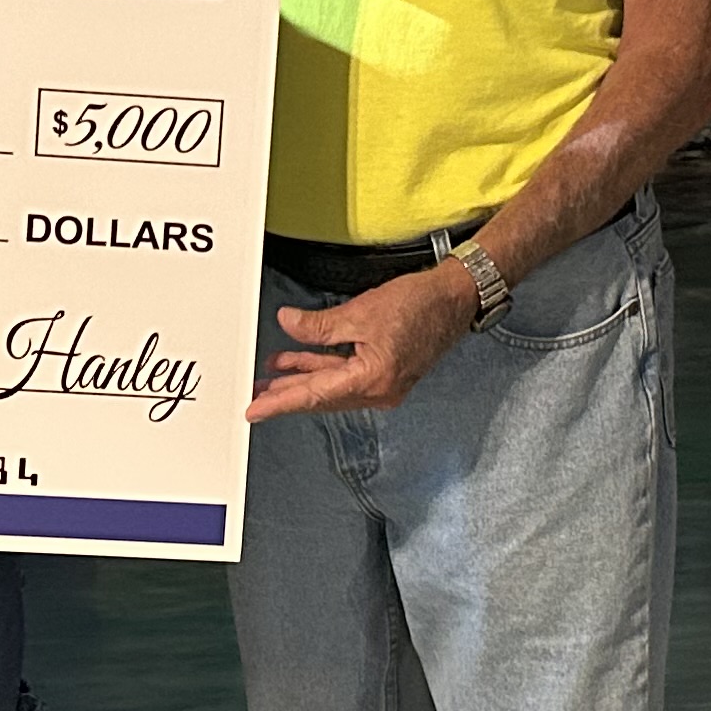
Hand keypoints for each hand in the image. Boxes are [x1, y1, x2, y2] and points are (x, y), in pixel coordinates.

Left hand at [247, 264, 474, 420]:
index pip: (315, 395)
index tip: (255, 410)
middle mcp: (379, 392)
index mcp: (372, 380)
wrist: (455, 299)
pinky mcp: (386, 374)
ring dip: (303, 380)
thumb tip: (288, 324)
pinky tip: (302, 362)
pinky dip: (323, 370)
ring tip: (272, 375)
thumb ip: (319, 325)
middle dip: (287, 394)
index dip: (280, 403)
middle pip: (322, 398)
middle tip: (256, 395)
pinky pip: (346, 378)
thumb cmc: (419, 304)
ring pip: (332, 388)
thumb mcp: (359, 312)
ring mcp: (384, 386)